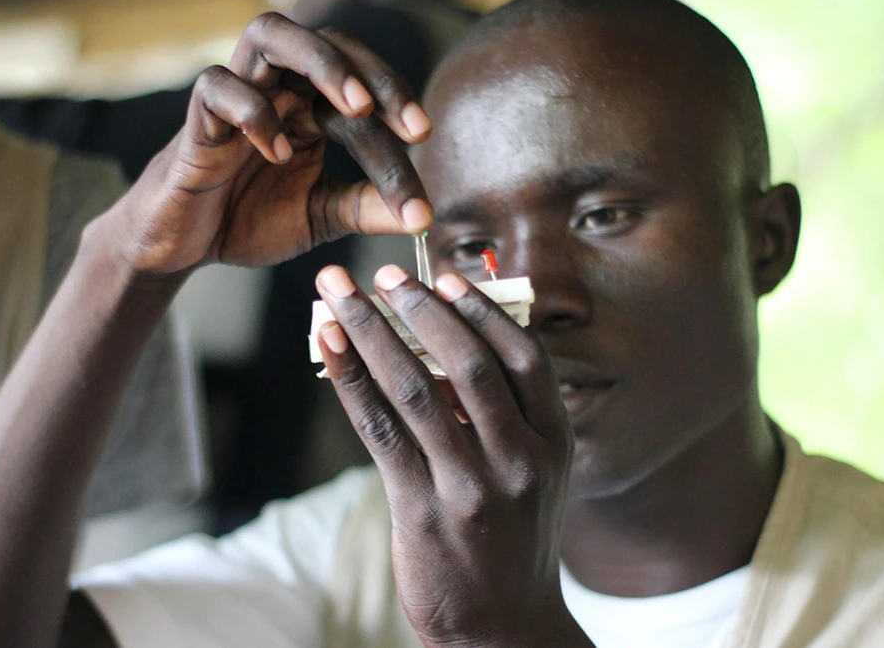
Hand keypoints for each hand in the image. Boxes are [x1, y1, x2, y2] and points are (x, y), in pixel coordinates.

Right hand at [101, 13, 433, 274]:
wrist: (183, 247)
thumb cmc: (247, 218)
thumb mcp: (319, 216)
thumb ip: (364, 208)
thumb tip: (422, 216)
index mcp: (310, 106)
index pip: (363, 88)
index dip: (399, 106)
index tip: (427, 143)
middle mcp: (277, 88)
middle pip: (328, 44)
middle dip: (376, 77)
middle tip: (411, 126)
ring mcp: (237, 97)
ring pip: (270, 33)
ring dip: (321, 63)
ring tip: (356, 109)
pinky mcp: (196, 120)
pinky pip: (217, 87)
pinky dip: (253, 111)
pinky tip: (280, 152)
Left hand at [315, 265, 592, 647]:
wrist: (504, 628)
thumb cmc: (512, 539)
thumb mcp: (533, 476)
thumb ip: (502, 415)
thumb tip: (445, 345)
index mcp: (553, 442)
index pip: (522, 357)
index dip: (481, 310)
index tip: (444, 277)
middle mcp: (519, 460)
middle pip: (468, 363)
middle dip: (419, 309)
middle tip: (382, 272)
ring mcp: (471, 487)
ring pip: (415, 389)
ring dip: (371, 333)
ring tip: (339, 295)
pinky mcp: (422, 510)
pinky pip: (378, 431)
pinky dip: (350, 380)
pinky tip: (330, 347)